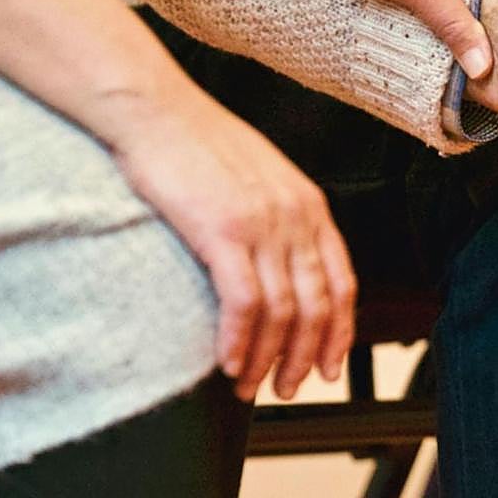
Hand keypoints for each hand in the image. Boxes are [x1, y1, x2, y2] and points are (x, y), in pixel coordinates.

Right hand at [98, 85, 356, 401]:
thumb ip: (279, 217)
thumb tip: (279, 266)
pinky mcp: (223, 230)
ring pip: (282, 312)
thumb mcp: (259, 176)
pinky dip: (239, 341)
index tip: (327, 366)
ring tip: (248, 385)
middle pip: (317, 306)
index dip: (338, 333)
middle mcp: (295, 216)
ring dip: (266, 359)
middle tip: (284, 388)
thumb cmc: (196, 142)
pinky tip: (227, 362)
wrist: (155, 109)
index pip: (342, 283)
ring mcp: (262, 223)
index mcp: (309, 204)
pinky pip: (244, 303)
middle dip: (303, 358)